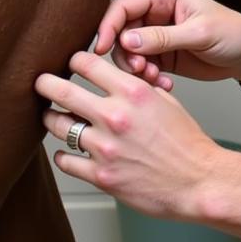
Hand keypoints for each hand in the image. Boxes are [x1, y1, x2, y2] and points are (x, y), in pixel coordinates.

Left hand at [35, 50, 219, 218]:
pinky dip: (65, 155)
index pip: (86, 63)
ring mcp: (104, 147)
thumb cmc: (187, 142)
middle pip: (59, 91)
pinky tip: (71, 152)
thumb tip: (113, 79)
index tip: (71, 65)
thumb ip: (136, 87)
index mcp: (133, 92)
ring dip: (53, 120)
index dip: (74, 61)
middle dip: (45, 84)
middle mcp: (115, 116)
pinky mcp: (100, 175)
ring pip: (56, 126)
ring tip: (55, 119)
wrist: (198, 180)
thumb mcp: (166, 101)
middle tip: (41, 84)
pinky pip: (65, 161)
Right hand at [95, 0, 240, 88]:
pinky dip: (146, 79)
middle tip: (140, 70)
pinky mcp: (160, 56)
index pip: (122, 6)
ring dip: (136, 69)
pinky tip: (164, 85)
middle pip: (119, 31)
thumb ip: (163, 37)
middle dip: (124, 54)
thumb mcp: (200, 33)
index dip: (108, 26)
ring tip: (155, 78)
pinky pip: (140, 68)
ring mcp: (155, 36)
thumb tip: (127, 40)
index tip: (102, 49)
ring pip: (126, 53)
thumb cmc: (234, 33)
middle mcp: (155, 13)